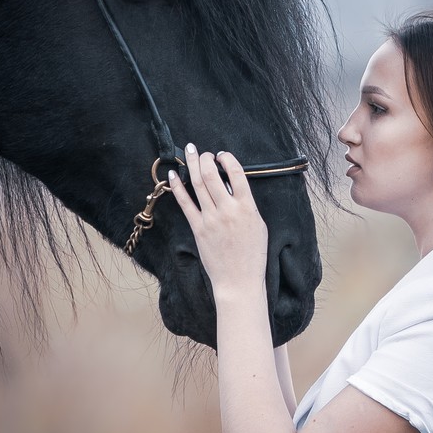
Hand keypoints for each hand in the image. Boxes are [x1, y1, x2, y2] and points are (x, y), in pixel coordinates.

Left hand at [168, 143, 267, 295]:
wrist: (239, 280)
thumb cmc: (252, 255)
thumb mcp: (259, 225)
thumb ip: (248, 204)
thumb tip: (235, 186)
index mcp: (247, 207)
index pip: (236, 173)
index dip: (227, 158)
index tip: (222, 155)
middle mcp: (228, 210)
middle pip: (212, 175)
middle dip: (205, 158)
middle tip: (203, 152)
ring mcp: (211, 219)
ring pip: (197, 184)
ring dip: (192, 165)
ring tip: (189, 153)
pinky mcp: (198, 229)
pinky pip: (185, 203)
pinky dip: (177, 187)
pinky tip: (173, 175)